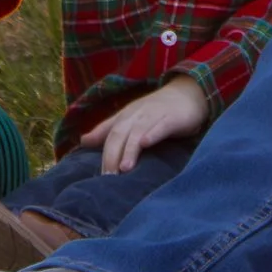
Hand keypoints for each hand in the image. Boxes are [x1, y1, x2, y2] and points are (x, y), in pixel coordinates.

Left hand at [78, 77, 210, 173]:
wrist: (188, 93)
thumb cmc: (157, 110)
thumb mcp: (131, 119)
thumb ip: (107, 130)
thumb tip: (83, 141)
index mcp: (125, 116)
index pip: (109, 135)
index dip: (103, 155)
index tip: (98, 177)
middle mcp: (136, 115)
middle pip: (119, 134)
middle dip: (112, 156)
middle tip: (108, 178)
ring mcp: (154, 115)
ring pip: (137, 132)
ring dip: (129, 149)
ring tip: (124, 168)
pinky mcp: (172, 117)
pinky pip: (161, 125)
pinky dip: (152, 133)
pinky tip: (146, 143)